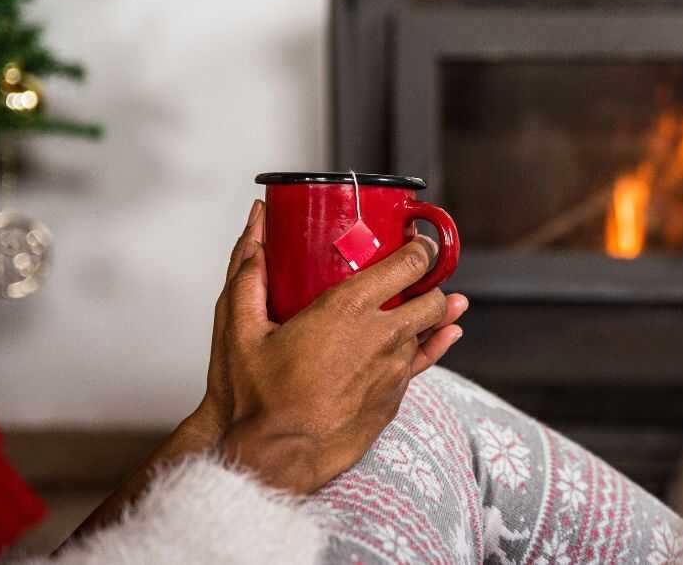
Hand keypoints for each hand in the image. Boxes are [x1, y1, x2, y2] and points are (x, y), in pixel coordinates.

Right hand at [197, 199, 468, 492]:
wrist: (273, 460)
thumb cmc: (256, 398)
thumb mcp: (241, 327)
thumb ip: (249, 269)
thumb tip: (257, 222)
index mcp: (349, 310)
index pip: (410, 264)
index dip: (421, 248)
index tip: (418, 240)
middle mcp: (383, 338)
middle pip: (434, 297)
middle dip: (431, 282)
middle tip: (418, 273)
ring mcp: (394, 372)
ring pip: (430, 331)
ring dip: (429, 315)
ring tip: (426, 300)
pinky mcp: (394, 400)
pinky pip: (422, 364)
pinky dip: (430, 346)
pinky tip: (441, 336)